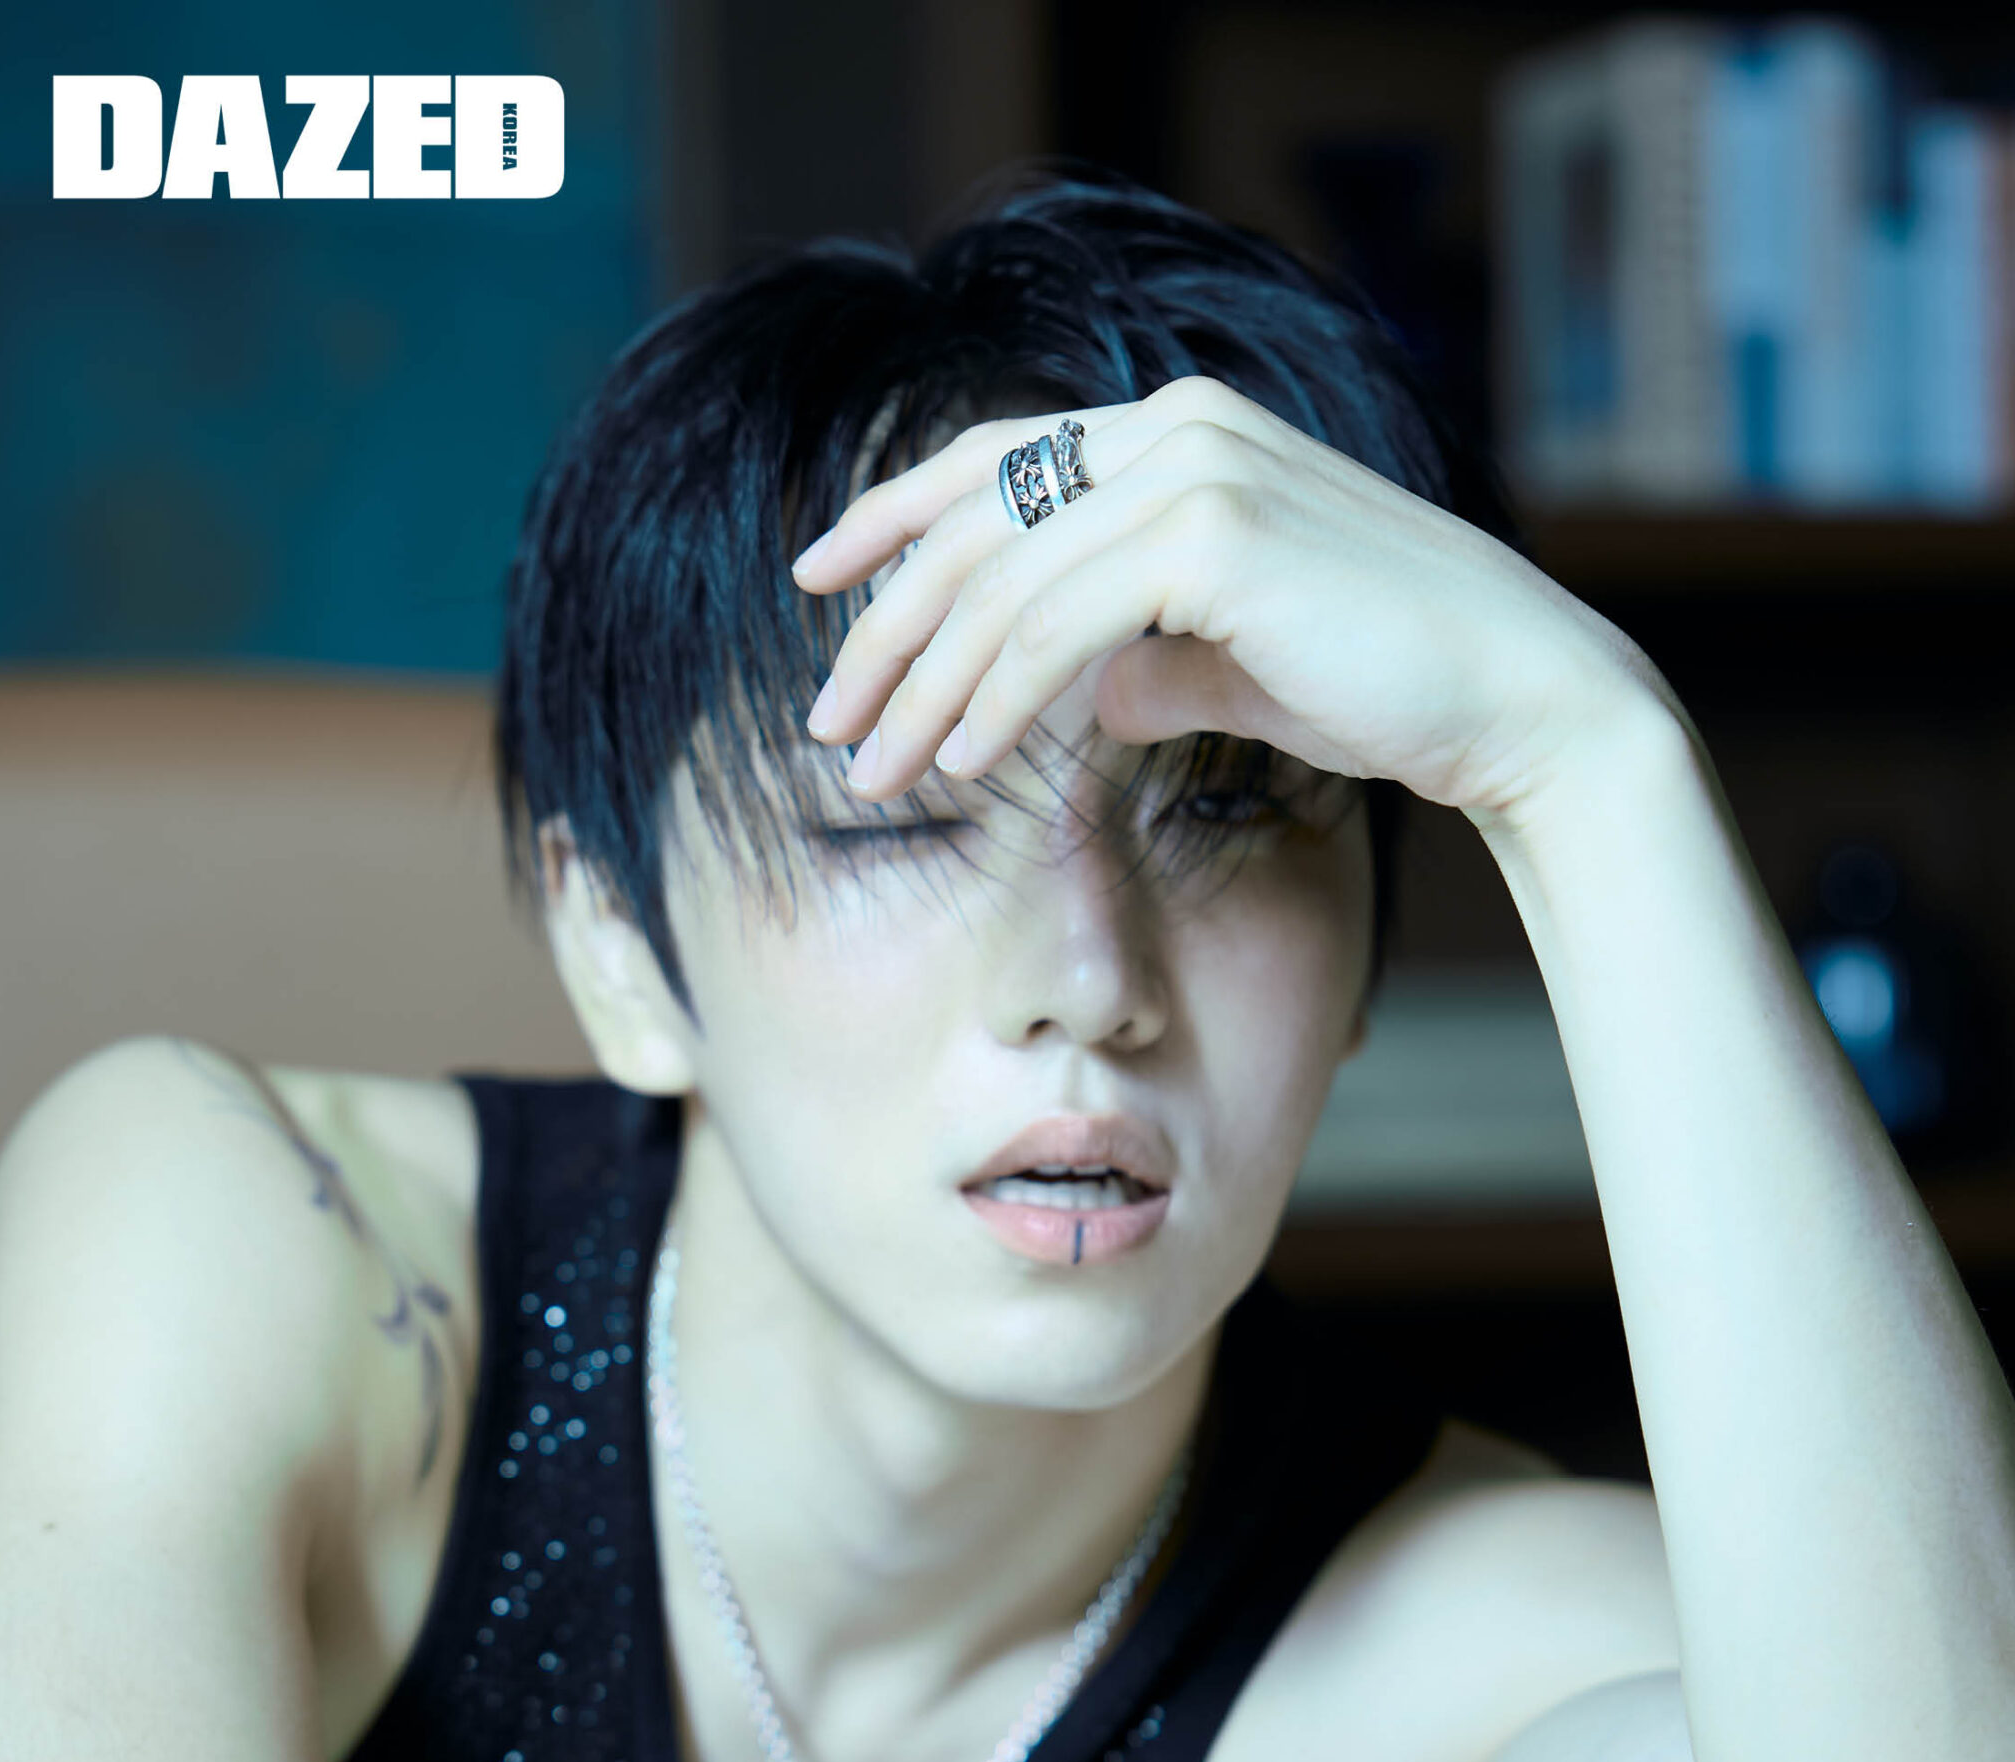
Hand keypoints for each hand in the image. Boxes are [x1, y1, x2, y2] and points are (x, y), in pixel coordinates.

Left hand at [791, 376, 1664, 822]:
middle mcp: (1177, 425)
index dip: (890, 515)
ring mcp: (1196, 469)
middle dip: (883, 631)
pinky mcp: (1214, 537)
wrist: (1509, 697)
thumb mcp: (1234, 658)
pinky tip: (961, 760)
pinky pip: (1055, 627)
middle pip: (973, 523)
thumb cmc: (1384, 679)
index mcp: (1180, 431)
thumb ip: (1151, 655)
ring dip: (922, 688)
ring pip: (1000, 582)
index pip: (996, 459)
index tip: (815, 582)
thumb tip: (1092, 694)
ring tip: (876, 773)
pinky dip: (994, 700)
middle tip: (831, 724)